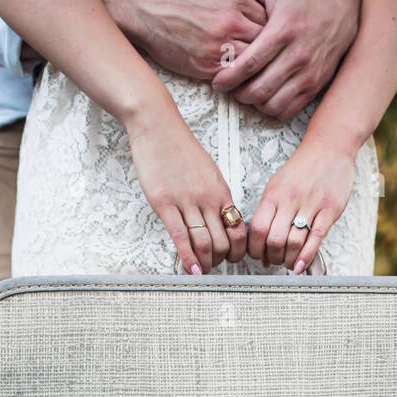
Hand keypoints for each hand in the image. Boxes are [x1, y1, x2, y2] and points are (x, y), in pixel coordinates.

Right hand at [91, 0, 265, 79]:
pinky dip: (239, 77)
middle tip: (270, 54)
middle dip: (269, 49)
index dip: (273, 27)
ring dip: (256, 66)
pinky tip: (241, 75)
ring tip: (259, 68)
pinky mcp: (206, 66)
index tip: (272, 33)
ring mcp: (219, 47)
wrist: (144, 7)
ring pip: (252, 63)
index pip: (271, 18)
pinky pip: (233, 76)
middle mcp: (231, 23)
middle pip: (266, 43)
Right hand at [126, 105, 246, 273]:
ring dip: (205, 262)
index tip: (230, 258)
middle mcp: (208, 199)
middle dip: (221, 260)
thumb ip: (215, 196)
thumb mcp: (208, 172)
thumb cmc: (180, 149)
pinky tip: (190, 270)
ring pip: (205, 243)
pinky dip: (188, 258)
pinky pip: (181, 237)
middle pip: (223, 242)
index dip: (238, 251)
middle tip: (214, 266)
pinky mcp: (165, 203)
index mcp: (221, 191)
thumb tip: (220, 219)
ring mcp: (187, 201)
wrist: (157, 126)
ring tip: (202, 269)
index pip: (239, 230)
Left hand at [210, 0, 362, 121]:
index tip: (217, 82)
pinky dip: (271, 109)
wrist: (340, 16)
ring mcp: (308, 74)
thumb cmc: (299, 4)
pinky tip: (265, 97)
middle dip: (239, 93)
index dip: (230, 77)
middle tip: (230, 88)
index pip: (251, 62)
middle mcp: (297, 54)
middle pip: (259, 88)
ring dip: (255, 103)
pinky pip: (287, 111)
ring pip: (272, 104)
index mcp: (283, 30)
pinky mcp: (314, 88)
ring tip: (247, 92)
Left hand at [246, 137, 355, 271]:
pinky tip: (300, 267)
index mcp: (273, 195)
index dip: (255, 248)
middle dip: (271, 257)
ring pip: (294, 242)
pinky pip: (316, 238)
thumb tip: (260, 244)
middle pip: (274, 240)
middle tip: (273, 261)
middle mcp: (290, 200)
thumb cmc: (301, 170)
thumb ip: (268, 213)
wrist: (329, 148)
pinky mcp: (329, 210)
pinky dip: (306, 256)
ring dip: (288, 259)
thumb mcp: (277, 185)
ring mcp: (311, 205)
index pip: (257, 229)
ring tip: (288, 262)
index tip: (258, 255)